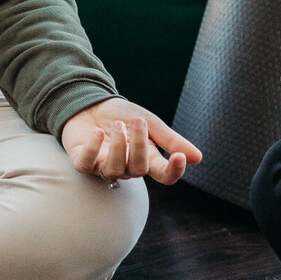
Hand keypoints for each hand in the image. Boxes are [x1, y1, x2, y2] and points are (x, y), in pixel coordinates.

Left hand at [61, 97, 201, 185]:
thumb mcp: (150, 123)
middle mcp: (126, 167)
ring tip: (118, 125)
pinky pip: (87, 165)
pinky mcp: (82, 162)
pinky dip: (93, 150)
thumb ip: (171, 140)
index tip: (179, 157)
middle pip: (138, 169)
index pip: (164, 175)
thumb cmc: (122, 116)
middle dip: (139, 146)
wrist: (91, 104)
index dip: (173, 171)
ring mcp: (103, 167)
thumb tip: (198, 158)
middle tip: (137, 121)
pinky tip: (97, 134)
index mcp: (146, 159)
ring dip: (118, 147)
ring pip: (114, 170)